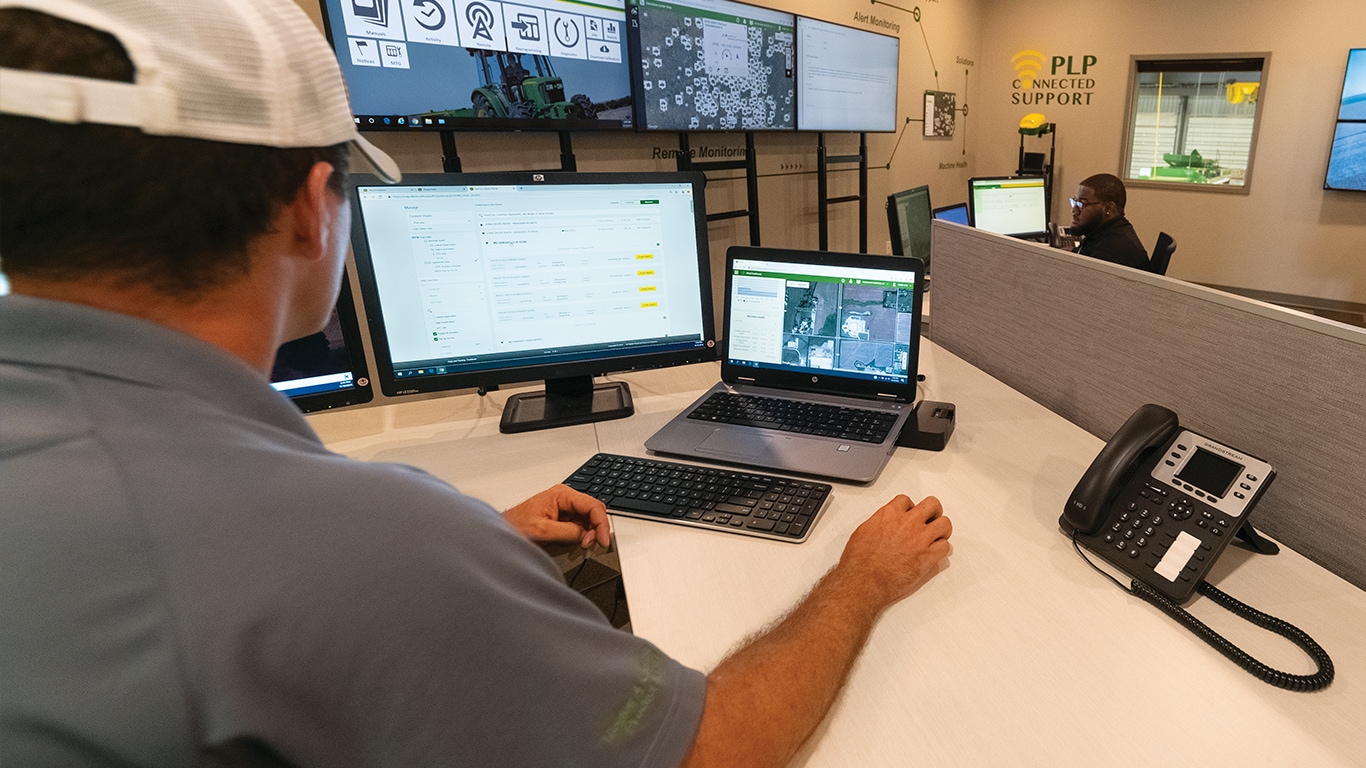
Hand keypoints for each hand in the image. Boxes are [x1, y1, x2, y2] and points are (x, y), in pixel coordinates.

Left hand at [502, 485, 610, 548]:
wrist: (502, 531)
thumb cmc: (515, 526)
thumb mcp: (543, 531)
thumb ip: (568, 532)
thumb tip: (586, 534)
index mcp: (561, 494)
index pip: (593, 506)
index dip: (601, 524)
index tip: (603, 540)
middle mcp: (565, 498)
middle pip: (594, 511)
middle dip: (597, 529)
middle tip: (593, 545)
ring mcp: (565, 508)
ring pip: (589, 519)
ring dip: (591, 533)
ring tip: (583, 545)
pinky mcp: (563, 518)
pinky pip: (581, 525)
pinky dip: (584, 535)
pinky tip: (579, 543)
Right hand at [836, 495, 951, 607]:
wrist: (864, 581)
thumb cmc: (859, 562)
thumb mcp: (863, 532)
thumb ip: (879, 524)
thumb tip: (884, 526)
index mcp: (889, 514)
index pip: (907, 501)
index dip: (910, 508)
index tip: (910, 514)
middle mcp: (908, 523)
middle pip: (932, 505)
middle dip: (933, 512)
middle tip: (931, 520)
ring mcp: (920, 539)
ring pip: (945, 523)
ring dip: (941, 530)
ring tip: (936, 537)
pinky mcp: (928, 556)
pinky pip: (945, 546)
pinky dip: (941, 550)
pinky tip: (935, 553)